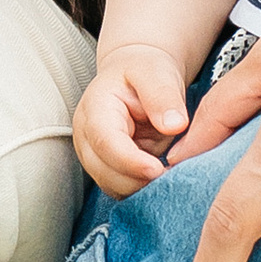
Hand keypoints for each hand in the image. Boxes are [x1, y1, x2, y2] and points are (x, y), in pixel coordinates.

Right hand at [72, 45, 192, 196]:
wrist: (137, 78)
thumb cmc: (146, 72)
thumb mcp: (157, 72)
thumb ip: (163, 95)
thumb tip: (174, 125)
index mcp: (95, 108)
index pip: (106, 143)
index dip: (131, 161)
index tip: (158, 169)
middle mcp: (86, 136)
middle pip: (104, 172)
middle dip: (138, 180)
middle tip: (173, 174)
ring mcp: (93, 155)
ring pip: (112, 186)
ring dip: (140, 187)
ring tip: (170, 173)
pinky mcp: (106, 169)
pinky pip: (121, 189)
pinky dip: (140, 189)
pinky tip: (161, 177)